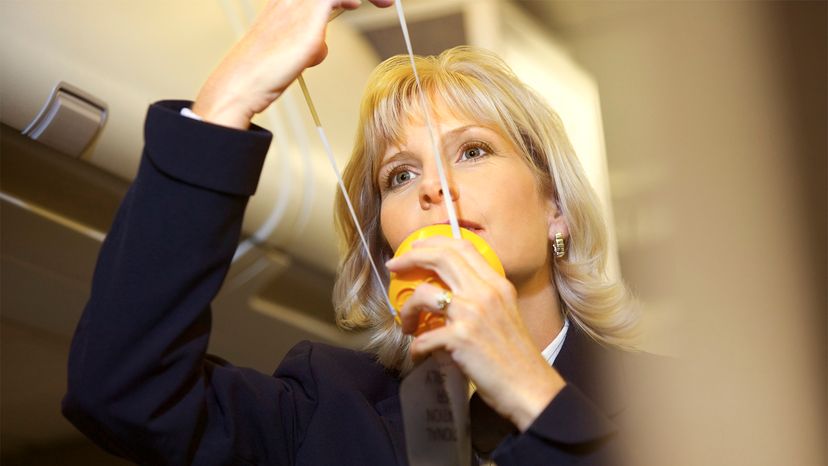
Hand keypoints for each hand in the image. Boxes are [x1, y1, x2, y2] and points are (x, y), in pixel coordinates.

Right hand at [193, 0, 393, 128]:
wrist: (241, 83)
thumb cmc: (263, 74)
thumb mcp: (292, 54)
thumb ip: (310, 44)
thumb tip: (322, 46)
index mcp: (288, 1)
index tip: (372, 1)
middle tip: (386, 1)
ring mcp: (297, 4)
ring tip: (386, 2)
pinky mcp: (306, 19)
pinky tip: (357, 4)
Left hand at [386, 236, 565, 431]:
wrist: (529, 387)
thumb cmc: (516, 356)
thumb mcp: (505, 313)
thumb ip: (482, 297)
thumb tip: (449, 293)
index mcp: (497, 285)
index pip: (463, 247)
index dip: (434, 242)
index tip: (415, 247)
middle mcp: (485, 293)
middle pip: (441, 258)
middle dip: (411, 257)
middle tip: (394, 266)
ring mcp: (472, 314)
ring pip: (423, 294)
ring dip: (407, 310)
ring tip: (407, 325)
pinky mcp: (460, 339)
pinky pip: (423, 338)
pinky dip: (416, 348)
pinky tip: (419, 356)